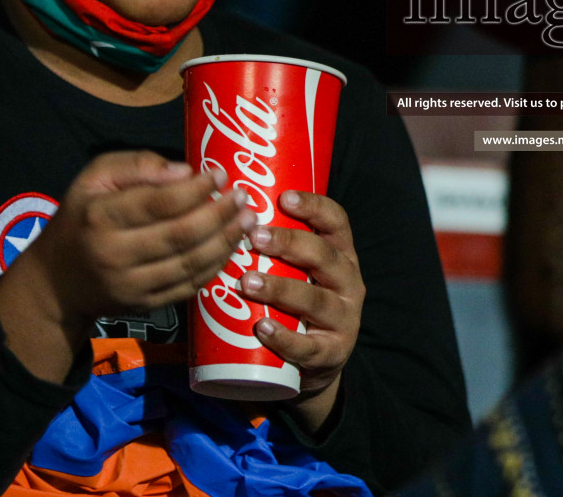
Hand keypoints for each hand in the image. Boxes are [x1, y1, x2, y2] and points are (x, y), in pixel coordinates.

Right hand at [13, 150, 254, 324]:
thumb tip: (185, 171)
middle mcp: (115, 255)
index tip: (220, 173)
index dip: (196, 189)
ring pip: (191, 264)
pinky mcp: (145, 306)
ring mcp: (131, 286)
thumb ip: (137, 164)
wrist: (58, 282)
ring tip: (249, 219)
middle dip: (220, 214)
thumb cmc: (83, 217)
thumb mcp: (95, 178)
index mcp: (101, 217)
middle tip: (244, 197)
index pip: (159, 203)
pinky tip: (232, 245)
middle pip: (181, 235)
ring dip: (227, 240)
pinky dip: (217, 265)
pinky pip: (190, 286)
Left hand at [239, 190, 363, 426]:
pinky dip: (284, 337)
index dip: (314, 207)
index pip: (337, 222)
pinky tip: (262, 328)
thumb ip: (273, 250)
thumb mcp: (300, 272)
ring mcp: (343, 320)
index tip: (284, 198)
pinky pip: (308, 346)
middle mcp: (348, 283)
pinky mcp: (331, 354)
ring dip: (280, 288)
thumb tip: (215, 218)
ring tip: (247, 282)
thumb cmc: (296, 304)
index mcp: (341, 255)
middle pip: (324, 256)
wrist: (317, 363)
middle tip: (254, 237)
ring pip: (314, 300)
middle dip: (290, 243)